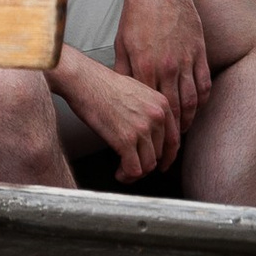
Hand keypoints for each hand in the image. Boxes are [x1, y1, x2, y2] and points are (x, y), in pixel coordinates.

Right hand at [56, 46, 182, 182]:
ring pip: (148, 165)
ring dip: (136, 172)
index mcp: (161, 103)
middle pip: (159, 154)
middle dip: (146, 162)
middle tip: (134, 165)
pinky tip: (119, 173)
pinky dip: (127, 176)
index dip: (167, 156)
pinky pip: (134, 169)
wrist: (82, 79)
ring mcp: (142, 128)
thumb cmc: (101, 83)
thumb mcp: (136, 90)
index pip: (173, 139)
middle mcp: (156, 116)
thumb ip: (150, 110)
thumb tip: (152, 135)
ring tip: (125, 171)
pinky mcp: (125, 140)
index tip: (161, 163)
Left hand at [114, 0, 210, 132]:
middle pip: (174, 112)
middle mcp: (167, 67)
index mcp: (144, 66)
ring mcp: (186, 61)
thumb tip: (123, 94)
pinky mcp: (200, 52)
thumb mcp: (122, 42)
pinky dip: (202, 101)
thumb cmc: (137, 13)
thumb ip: (124, 70)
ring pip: (192, 102)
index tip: (151, 143)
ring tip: (182, 133)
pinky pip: (204, 85)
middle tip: (169, 150)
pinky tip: (197, 109)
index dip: (153, 129)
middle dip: (172, 136)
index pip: (151, 108)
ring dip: (188, 121)